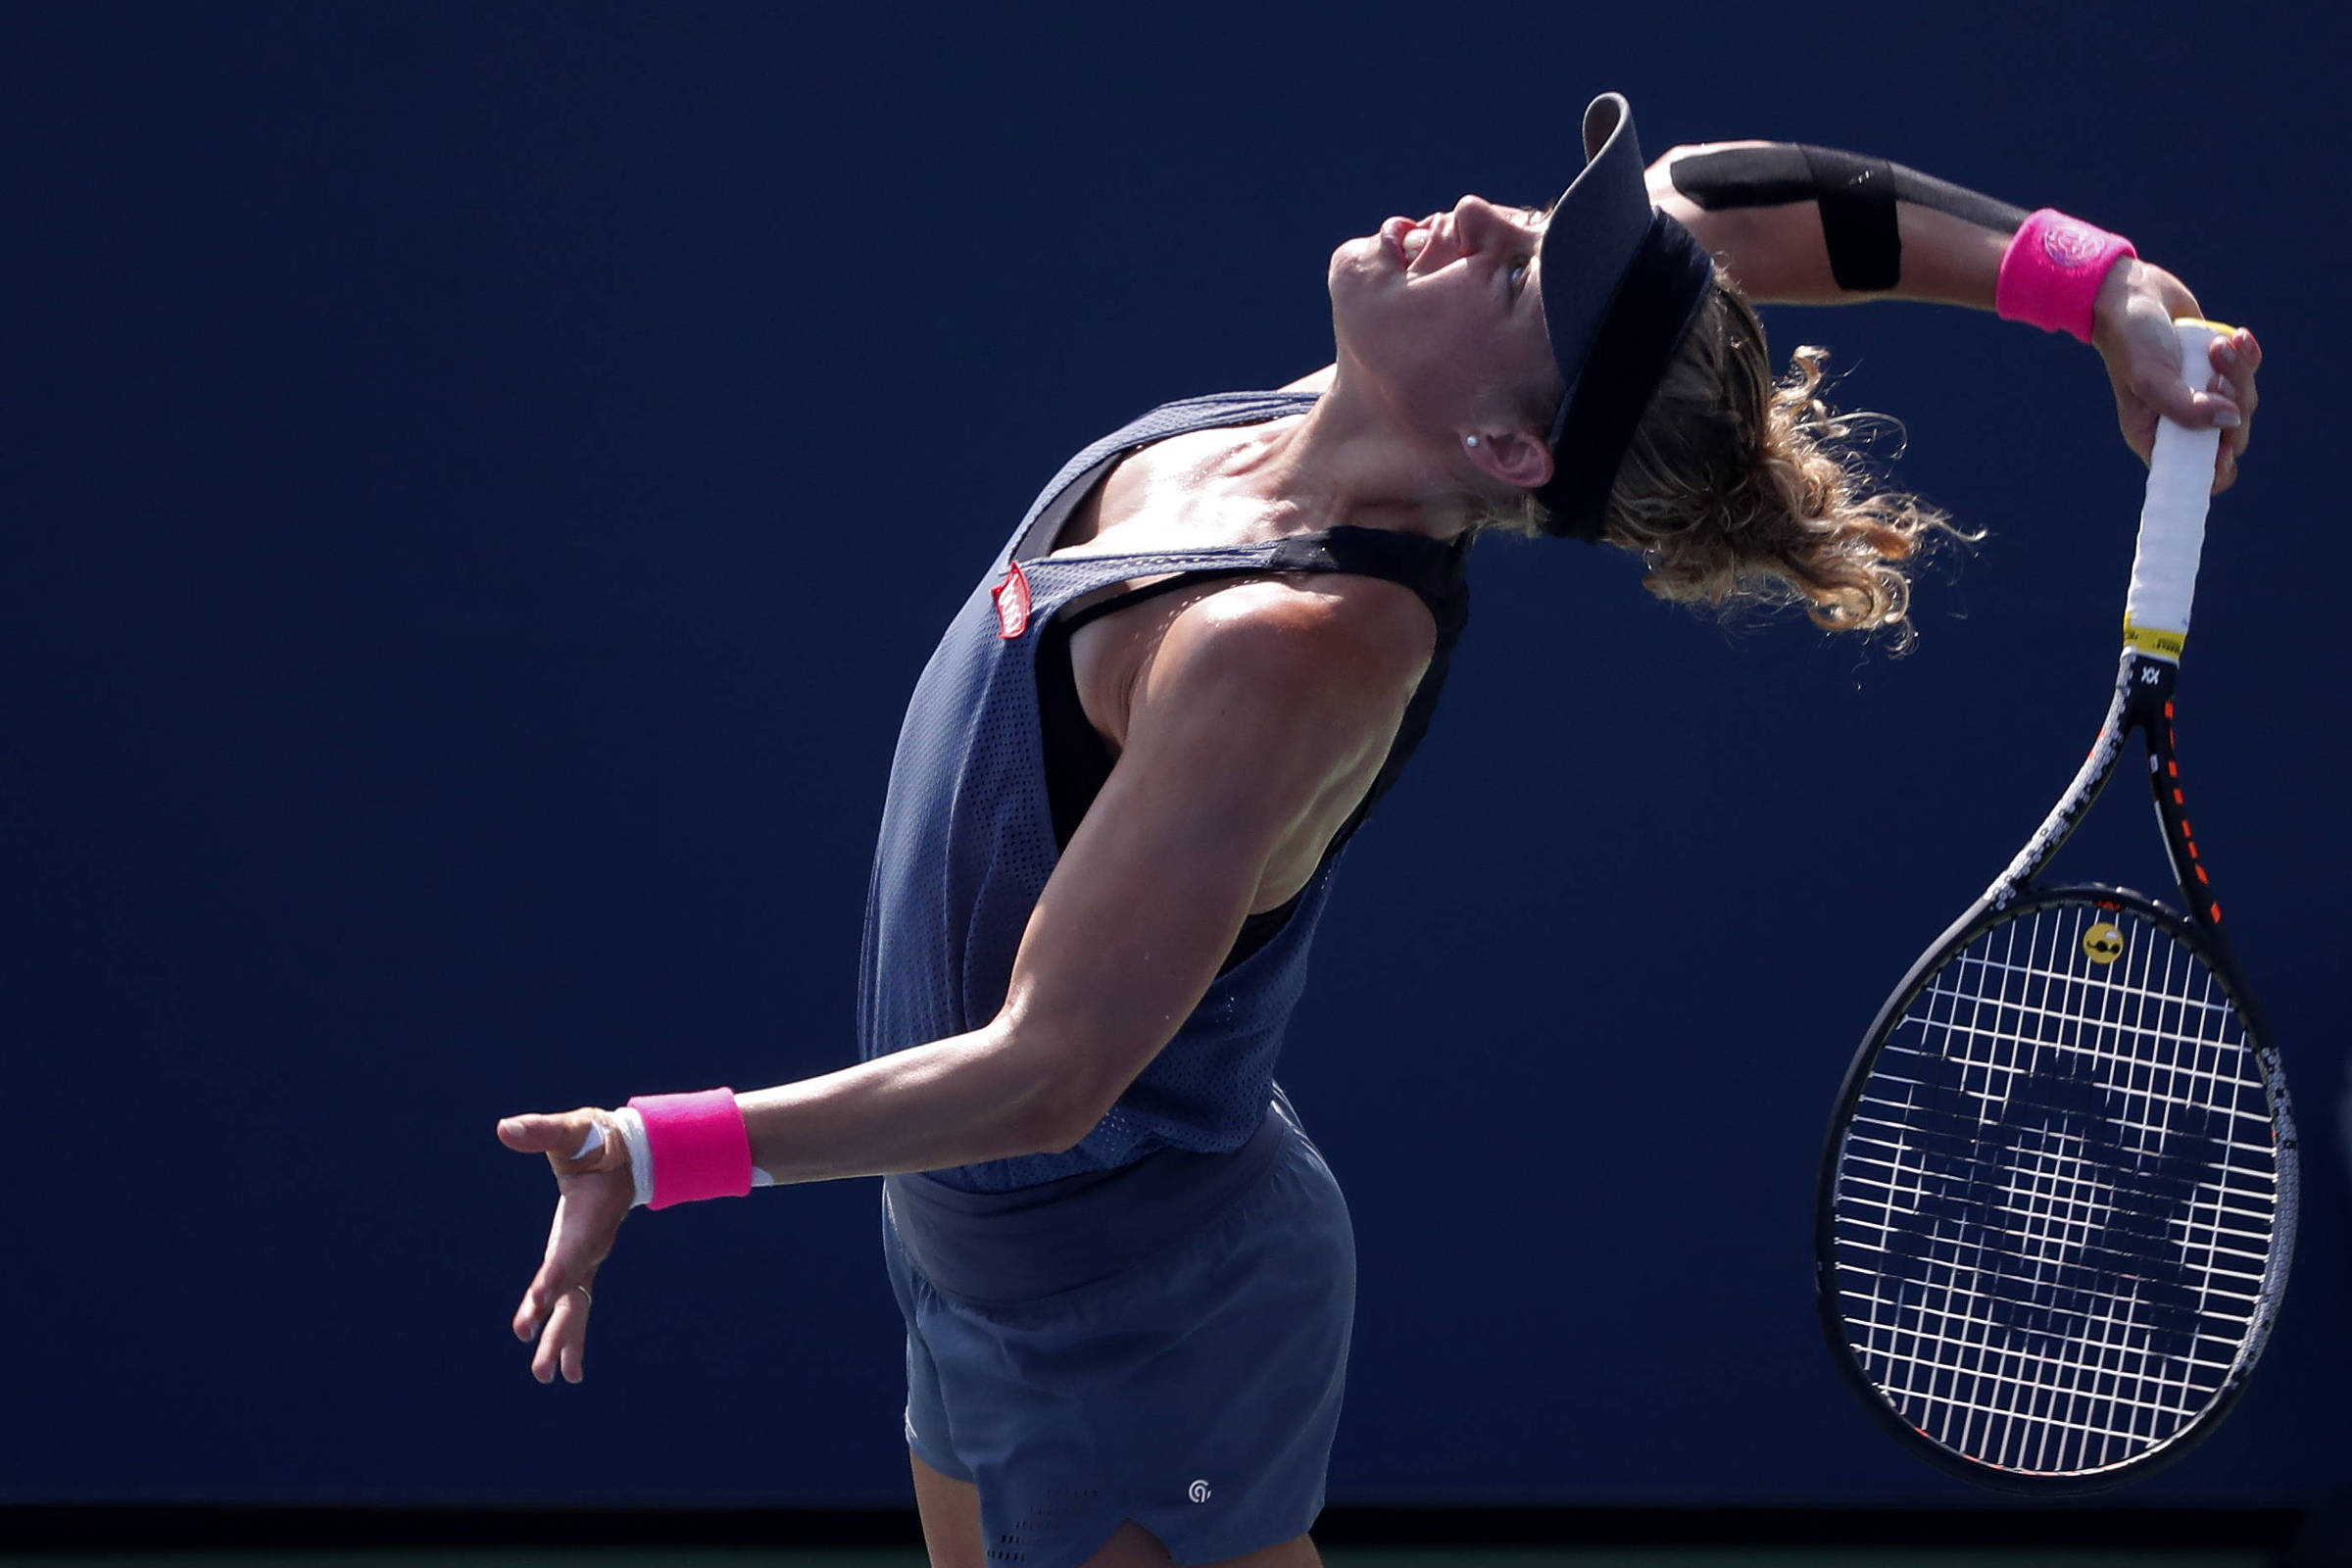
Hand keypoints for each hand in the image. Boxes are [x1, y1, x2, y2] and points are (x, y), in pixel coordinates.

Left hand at [497, 1107, 633, 1383]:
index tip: (531, 1313)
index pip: (566, 1258)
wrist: (629, 1154)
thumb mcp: (571, 1131)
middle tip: (540, 1367)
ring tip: (547, 1378)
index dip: (548, 1284)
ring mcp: (588, 1257)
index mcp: (587, 1222)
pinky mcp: (582, 1260)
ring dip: (561, 1340)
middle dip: (556, 1330)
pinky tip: (558, 1360)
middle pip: (573, 1295)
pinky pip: (574, 1300)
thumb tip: (504, 1129)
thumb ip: (540, 1131)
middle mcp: (591, 1247)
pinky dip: (565, 1327)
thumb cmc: (596, 1141)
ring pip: (575, 1306)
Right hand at [2092, 258, 2259, 493]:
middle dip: (2234, 403)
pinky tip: (2237, 337)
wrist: (2134, 294)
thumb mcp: (2151, 378)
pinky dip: (2248, 355)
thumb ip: (2186, 408)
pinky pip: (2249, 372)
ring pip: (2244, 401)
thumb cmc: (2131, 341)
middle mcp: (2180, 420)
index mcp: (2155, 435)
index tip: (2224, 448)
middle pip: (2230, 435)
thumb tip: (2232, 421)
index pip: (2195, 472)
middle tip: (2215, 375)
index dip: (2217, 468)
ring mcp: (2201, 394)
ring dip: (2239, 371)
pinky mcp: (2217, 368)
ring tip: (2219, 345)